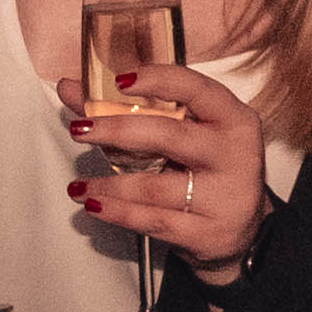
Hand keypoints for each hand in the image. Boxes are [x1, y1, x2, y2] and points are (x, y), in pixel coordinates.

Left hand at [72, 58, 270, 275]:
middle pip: (169, 135)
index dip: (157, 80)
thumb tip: (70, 88)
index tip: (119, 81)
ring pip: (154, 186)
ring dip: (108, 185)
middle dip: (116, 130)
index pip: (196, 88)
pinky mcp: (209, 231)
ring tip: (79, 185)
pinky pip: (153, 220)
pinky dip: (118, 213)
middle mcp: (234, 153)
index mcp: (232, 118)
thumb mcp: (180, 134)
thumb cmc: (206, 170)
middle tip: (80, 130)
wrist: (241, 230)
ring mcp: (224, 195)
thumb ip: (125, 110)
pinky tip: (95, 205)